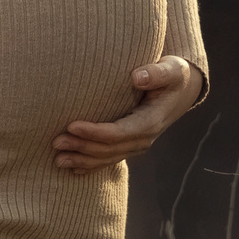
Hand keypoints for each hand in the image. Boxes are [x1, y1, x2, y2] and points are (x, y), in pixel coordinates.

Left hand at [53, 56, 203, 171]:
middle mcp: (144, 138)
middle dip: (82, 147)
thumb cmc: (174, 75)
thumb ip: (156, 73)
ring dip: (82, 160)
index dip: (94, 132)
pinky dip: (91, 165)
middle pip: (109, 149)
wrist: (182, 90)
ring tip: (58, 159)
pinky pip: (110, 159)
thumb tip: (137, 76)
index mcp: (151, 121)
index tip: (72, 125)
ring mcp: (138, 144)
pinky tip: (74, 169)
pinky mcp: (131, 145)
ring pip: (107, 158)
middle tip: (56, 142)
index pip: (118, 133)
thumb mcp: (171, 70)